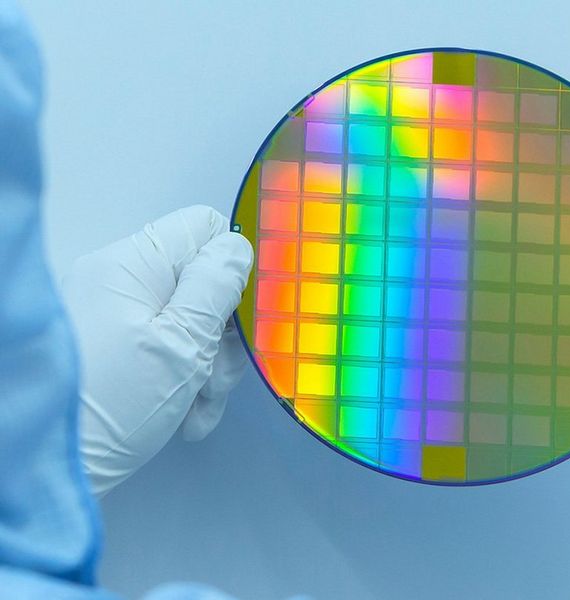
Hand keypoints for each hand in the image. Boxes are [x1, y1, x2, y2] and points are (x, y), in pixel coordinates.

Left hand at [62, 206, 252, 497]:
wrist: (47, 473)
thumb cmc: (110, 407)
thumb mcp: (180, 344)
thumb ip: (215, 287)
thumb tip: (236, 247)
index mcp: (132, 264)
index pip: (201, 228)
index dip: (233, 265)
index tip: (246, 313)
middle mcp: (120, 280)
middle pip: (201, 281)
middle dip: (223, 332)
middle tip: (219, 377)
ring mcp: (115, 315)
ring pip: (190, 320)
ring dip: (208, 364)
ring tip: (201, 406)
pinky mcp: (114, 348)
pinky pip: (166, 346)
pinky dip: (184, 377)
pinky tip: (187, 416)